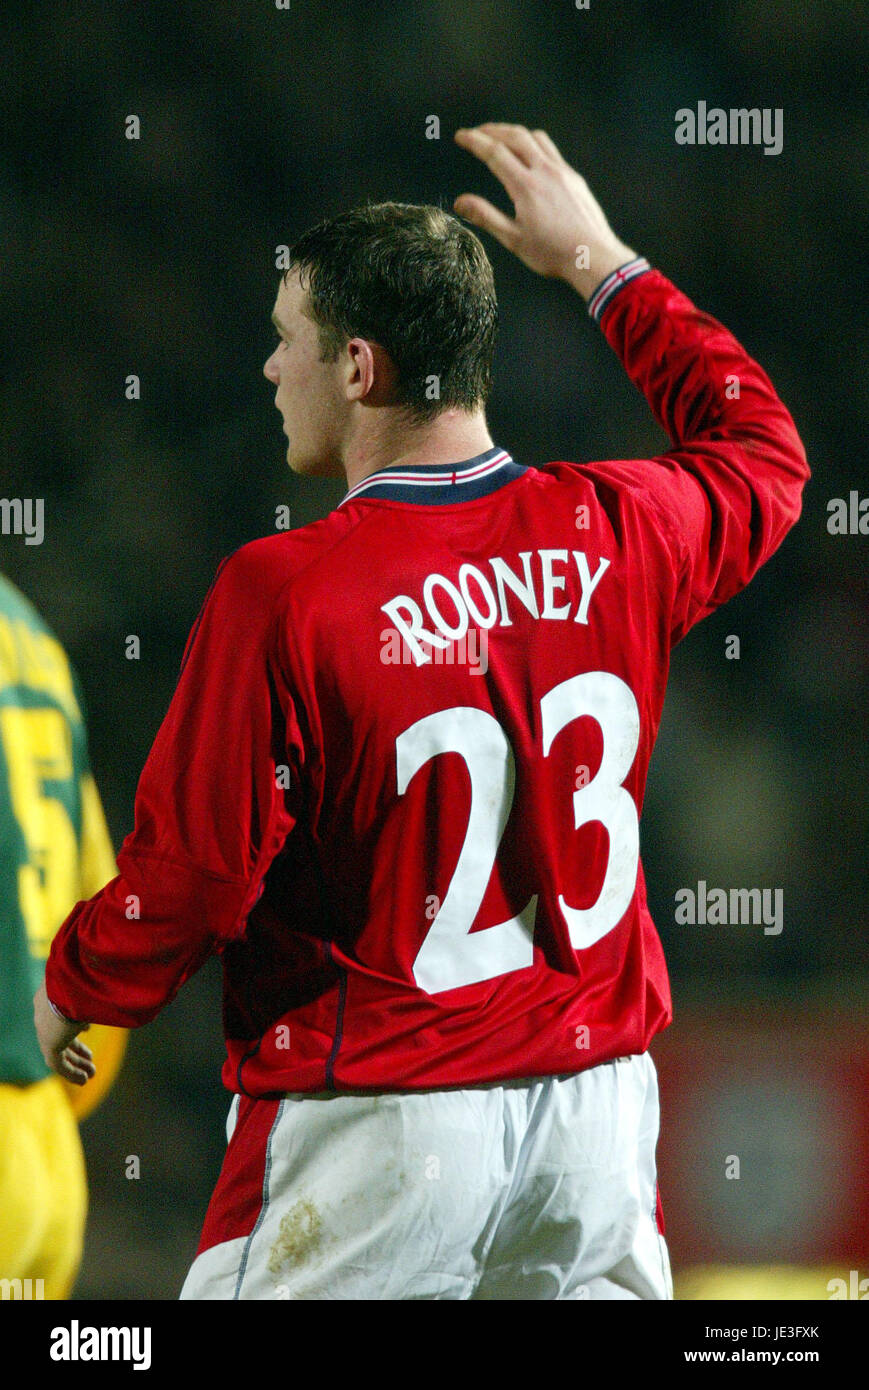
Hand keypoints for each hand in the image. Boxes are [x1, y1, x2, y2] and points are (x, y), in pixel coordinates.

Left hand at [33, 981, 95, 1085]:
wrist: (72, 984)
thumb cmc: (89, 978)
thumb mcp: (94, 982)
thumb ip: (102, 990)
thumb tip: (124, 990)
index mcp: (51, 995)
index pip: (60, 1014)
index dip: (75, 1024)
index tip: (88, 1029)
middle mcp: (44, 1012)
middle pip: (60, 1036)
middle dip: (77, 1049)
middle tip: (91, 1059)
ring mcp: (44, 1029)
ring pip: (59, 1052)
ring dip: (75, 1064)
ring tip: (91, 1075)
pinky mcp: (48, 1043)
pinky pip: (58, 1064)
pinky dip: (71, 1073)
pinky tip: (84, 1080)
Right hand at [453, 123, 636, 299]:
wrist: (593, 256)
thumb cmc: (553, 254)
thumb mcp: (514, 239)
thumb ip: (486, 216)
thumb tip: (460, 202)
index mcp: (526, 186)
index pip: (495, 152)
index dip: (475, 141)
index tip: (461, 136)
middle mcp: (545, 171)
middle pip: (515, 136)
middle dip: (492, 130)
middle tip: (477, 131)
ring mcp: (562, 171)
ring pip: (535, 138)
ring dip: (514, 132)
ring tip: (500, 136)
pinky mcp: (574, 177)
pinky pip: (551, 150)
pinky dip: (534, 142)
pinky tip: (529, 152)